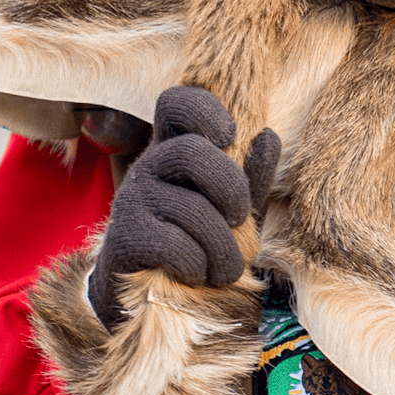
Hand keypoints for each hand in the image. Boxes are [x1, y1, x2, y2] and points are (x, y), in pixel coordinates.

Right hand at [89, 86, 279, 326]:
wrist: (151, 291)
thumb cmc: (200, 240)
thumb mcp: (233, 208)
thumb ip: (250, 176)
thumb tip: (268, 136)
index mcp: (177, 148)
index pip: (176, 102)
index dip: (204, 109)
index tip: (229, 136)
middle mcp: (150, 165)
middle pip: (191, 152)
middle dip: (231, 189)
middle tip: (240, 218)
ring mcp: (133, 198)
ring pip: (193, 209)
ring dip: (224, 248)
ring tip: (227, 267)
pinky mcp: (125, 235)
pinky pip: (175, 245)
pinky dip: (199, 266)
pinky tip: (197, 274)